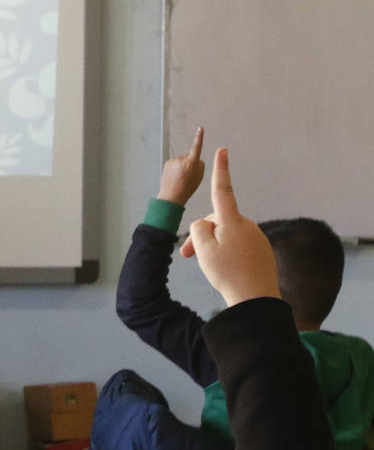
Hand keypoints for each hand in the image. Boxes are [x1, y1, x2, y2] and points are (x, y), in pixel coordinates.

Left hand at [158, 126, 205, 204]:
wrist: (171, 196)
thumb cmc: (187, 188)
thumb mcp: (199, 177)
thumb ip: (200, 165)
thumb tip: (195, 158)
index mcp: (191, 163)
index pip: (197, 147)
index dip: (199, 138)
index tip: (200, 129)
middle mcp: (181, 160)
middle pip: (191, 157)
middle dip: (191, 164)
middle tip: (188, 177)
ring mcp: (173, 161)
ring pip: (182, 160)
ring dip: (183, 167)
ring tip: (181, 178)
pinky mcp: (167, 162)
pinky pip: (176, 163)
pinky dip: (176, 168)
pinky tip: (175, 177)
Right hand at [181, 147, 279, 305]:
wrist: (255, 299)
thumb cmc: (226, 272)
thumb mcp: (202, 248)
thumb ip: (198, 228)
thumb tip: (206, 223)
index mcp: (231, 220)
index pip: (223, 189)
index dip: (222, 169)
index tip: (223, 150)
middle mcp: (246, 224)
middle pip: (216, 221)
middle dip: (201, 234)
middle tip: (187, 256)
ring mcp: (256, 237)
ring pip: (226, 234)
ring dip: (213, 246)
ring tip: (208, 266)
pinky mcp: (261, 250)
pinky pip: (238, 244)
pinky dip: (227, 253)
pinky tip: (226, 270)